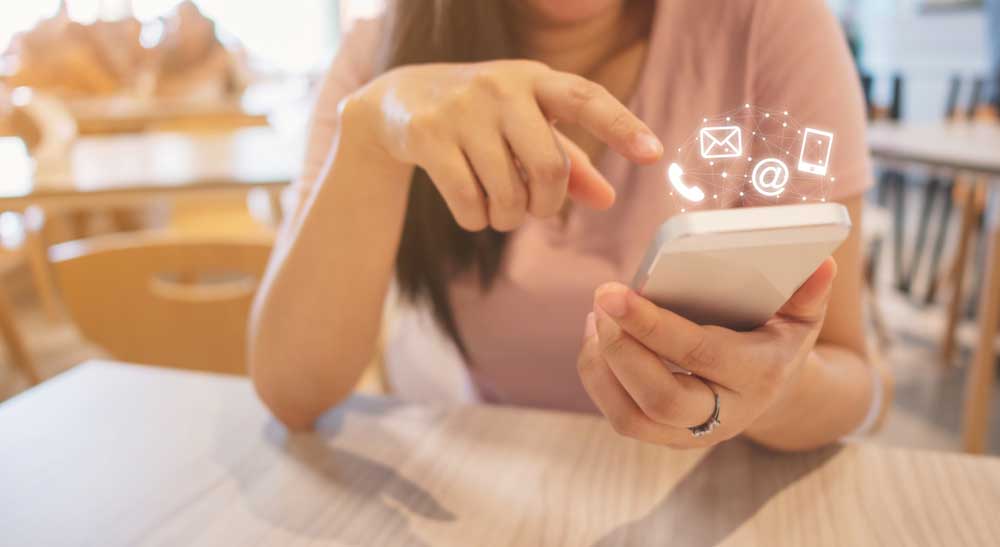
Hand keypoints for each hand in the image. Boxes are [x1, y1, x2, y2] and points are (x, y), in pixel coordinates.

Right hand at [344, 60, 662, 231]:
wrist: (399, 100)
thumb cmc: (481, 117)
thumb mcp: (527, 127)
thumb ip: (569, 162)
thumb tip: (607, 200)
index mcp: (534, 79)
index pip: (586, 99)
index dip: (621, 126)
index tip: (654, 154)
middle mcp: (500, 87)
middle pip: (547, 166)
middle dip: (547, 204)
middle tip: (536, 209)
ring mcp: (461, 109)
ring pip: (506, 192)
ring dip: (509, 218)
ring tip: (502, 211)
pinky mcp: (428, 135)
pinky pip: (468, 203)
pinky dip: (477, 221)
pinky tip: (474, 212)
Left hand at [577, 259, 837, 447]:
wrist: (772, 395)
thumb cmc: (776, 342)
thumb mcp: (801, 318)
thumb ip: (808, 293)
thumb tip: (820, 263)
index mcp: (757, 376)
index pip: (697, 354)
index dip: (652, 325)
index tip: (615, 293)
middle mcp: (725, 415)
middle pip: (660, 398)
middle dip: (620, 349)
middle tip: (602, 301)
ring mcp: (691, 434)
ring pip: (630, 418)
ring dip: (601, 365)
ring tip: (597, 316)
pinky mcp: (663, 438)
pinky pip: (619, 417)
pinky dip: (598, 377)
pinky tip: (597, 335)